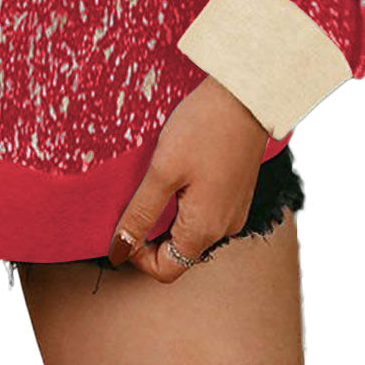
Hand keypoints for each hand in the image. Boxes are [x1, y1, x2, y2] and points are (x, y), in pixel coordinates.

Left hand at [108, 75, 269, 281]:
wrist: (245, 95)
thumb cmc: (202, 129)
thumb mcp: (162, 171)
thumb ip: (140, 214)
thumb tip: (118, 250)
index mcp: (205, 230)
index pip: (167, 270)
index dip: (137, 255)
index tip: (121, 225)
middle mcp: (224, 228)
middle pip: (179, 251)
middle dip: (150, 232)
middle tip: (132, 197)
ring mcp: (234, 209)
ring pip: (191, 229)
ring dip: (167, 213)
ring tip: (154, 178)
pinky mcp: (236, 191)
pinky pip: (205, 210)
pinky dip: (184, 200)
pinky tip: (176, 169)